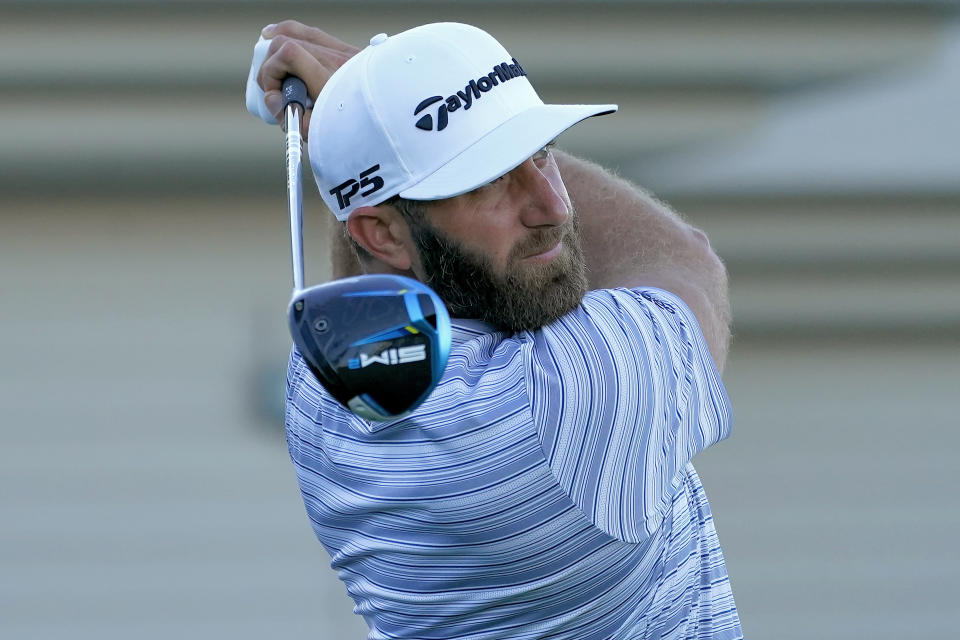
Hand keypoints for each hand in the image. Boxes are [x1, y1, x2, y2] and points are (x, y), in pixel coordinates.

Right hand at [257, 20, 359, 135]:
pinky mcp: (349, 53)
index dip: (271, 73)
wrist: (397, 123)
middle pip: (287, 41)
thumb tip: (273, 100)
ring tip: (266, 60)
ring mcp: (345, 53)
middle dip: (270, 64)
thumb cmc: (360, 133)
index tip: (275, 97)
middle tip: (273, 89)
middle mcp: (337, 60)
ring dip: (277, 46)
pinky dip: (293, 35)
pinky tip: (275, 35)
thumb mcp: (320, 134)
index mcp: (330, 80)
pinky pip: (314, 34)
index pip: (288, 53)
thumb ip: (290, 116)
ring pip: (299, 32)